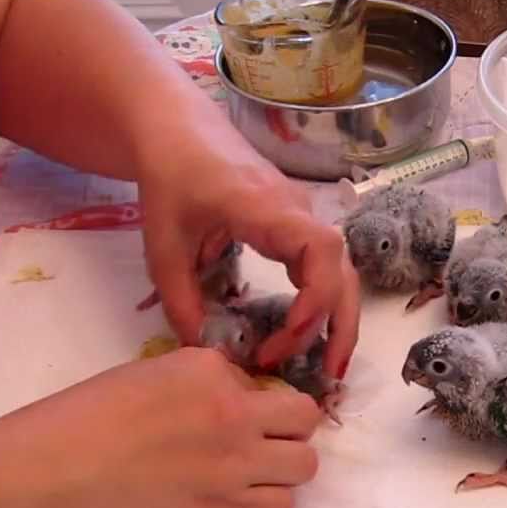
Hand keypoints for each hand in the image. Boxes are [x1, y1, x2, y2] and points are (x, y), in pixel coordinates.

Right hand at [10, 347, 322, 507]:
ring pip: (304, 466)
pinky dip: (269, 507)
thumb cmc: (85, 420)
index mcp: (209, 370)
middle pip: (304, 419)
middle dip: (289, 430)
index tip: (224, 418)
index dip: (250, 401)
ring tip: (254, 477)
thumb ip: (199, 382)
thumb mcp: (148, 375)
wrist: (58, 474)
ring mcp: (235, 464)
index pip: (261, 382)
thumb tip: (233, 399)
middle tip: (261, 444)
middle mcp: (234, 411)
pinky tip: (242, 503)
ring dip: (284, 471)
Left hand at [134, 123, 360, 379]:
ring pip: (341, 274)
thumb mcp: (163, 246)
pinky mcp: (297, 229)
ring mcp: (302, 220)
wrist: (179, 132)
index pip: (320, 253)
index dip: (313, 303)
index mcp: (268, 209)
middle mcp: (298, 213)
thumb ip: (181, 301)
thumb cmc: (171, 180)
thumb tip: (206, 352)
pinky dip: (323, 306)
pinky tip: (308, 337)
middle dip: (339, 327)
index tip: (281, 341)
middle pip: (343, 272)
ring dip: (338, 321)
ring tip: (327, 367)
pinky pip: (324, 270)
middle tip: (324, 376)